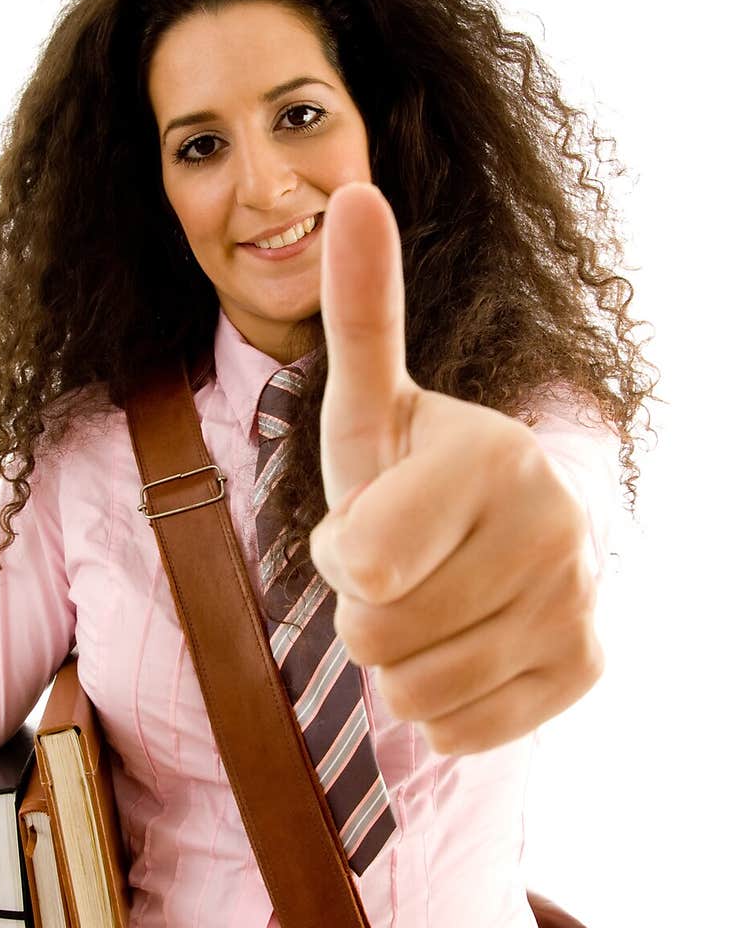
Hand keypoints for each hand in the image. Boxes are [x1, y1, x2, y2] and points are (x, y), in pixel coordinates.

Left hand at [308, 182, 603, 755]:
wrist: (502, 542)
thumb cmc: (414, 478)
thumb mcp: (370, 409)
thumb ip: (358, 314)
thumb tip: (349, 194)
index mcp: (495, 457)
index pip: (361, 569)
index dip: (342, 559)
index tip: (372, 526)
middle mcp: (555, 527)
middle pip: (377, 638)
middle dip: (365, 613)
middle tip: (402, 573)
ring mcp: (578, 603)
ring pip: (414, 694)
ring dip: (398, 662)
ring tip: (432, 606)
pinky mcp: (586, 668)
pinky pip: (460, 733)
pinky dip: (443, 704)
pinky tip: (467, 647)